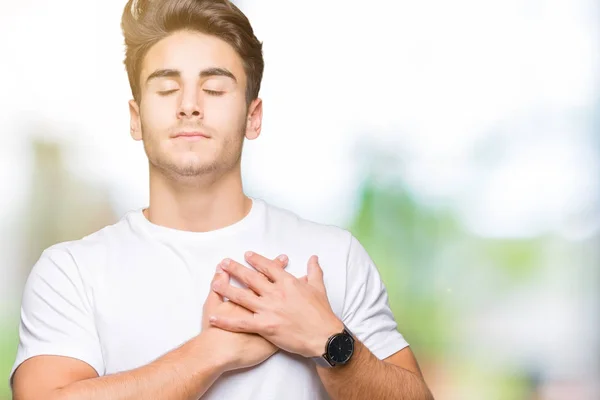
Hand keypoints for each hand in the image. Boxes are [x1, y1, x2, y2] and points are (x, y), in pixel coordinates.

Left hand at [209, 252, 343, 357]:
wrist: (323, 336)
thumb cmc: (322, 313)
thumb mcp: (319, 288)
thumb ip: (314, 271)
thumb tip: (313, 258)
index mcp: (288, 283)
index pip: (269, 267)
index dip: (256, 260)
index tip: (247, 255)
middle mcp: (276, 293)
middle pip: (251, 278)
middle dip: (236, 269)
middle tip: (224, 263)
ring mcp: (269, 310)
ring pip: (242, 297)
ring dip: (226, 289)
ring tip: (214, 283)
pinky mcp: (265, 326)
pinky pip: (241, 322)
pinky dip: (226, 321)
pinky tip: (214, 318)